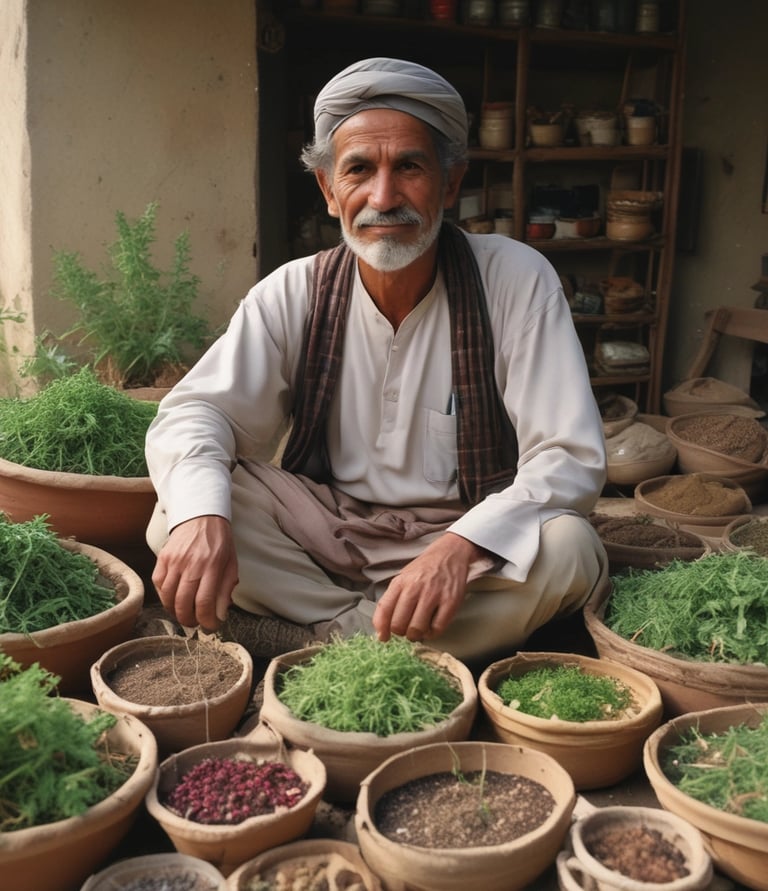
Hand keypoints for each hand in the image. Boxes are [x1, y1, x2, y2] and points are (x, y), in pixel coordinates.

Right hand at [151, 515, 238, 631]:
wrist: (201, 516)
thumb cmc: (219, 542)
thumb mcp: (231, 564)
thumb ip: (226, 590)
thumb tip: (220, 615)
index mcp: (212, 566)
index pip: (205, 602)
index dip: (207, 620)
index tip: (211, 626)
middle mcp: (191, 564)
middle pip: (183, 602)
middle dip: (189, 620)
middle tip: (196, 623)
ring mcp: (174, 561)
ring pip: (168, 596)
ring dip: (175, 612)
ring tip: (184, 614)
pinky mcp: (162, 558)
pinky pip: (158, 584)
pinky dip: (164, 597)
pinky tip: (172, 599)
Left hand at [372, 532, 484, 642]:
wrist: (449, 554)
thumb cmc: (424, 569)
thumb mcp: (403, 578)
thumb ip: (392, 600)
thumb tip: (382, 629)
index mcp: (400, 582)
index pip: (384, 610)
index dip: (382, 628)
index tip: (384, 637)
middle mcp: (415, 588)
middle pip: (399, 624)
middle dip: (401, 633)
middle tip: (406, 629)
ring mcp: (434, 595)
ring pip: (417, 629)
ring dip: (416, 635)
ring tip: (418, 629)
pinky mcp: (451, 602)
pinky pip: (437, 628)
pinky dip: (432, 633)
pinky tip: (431, 627)